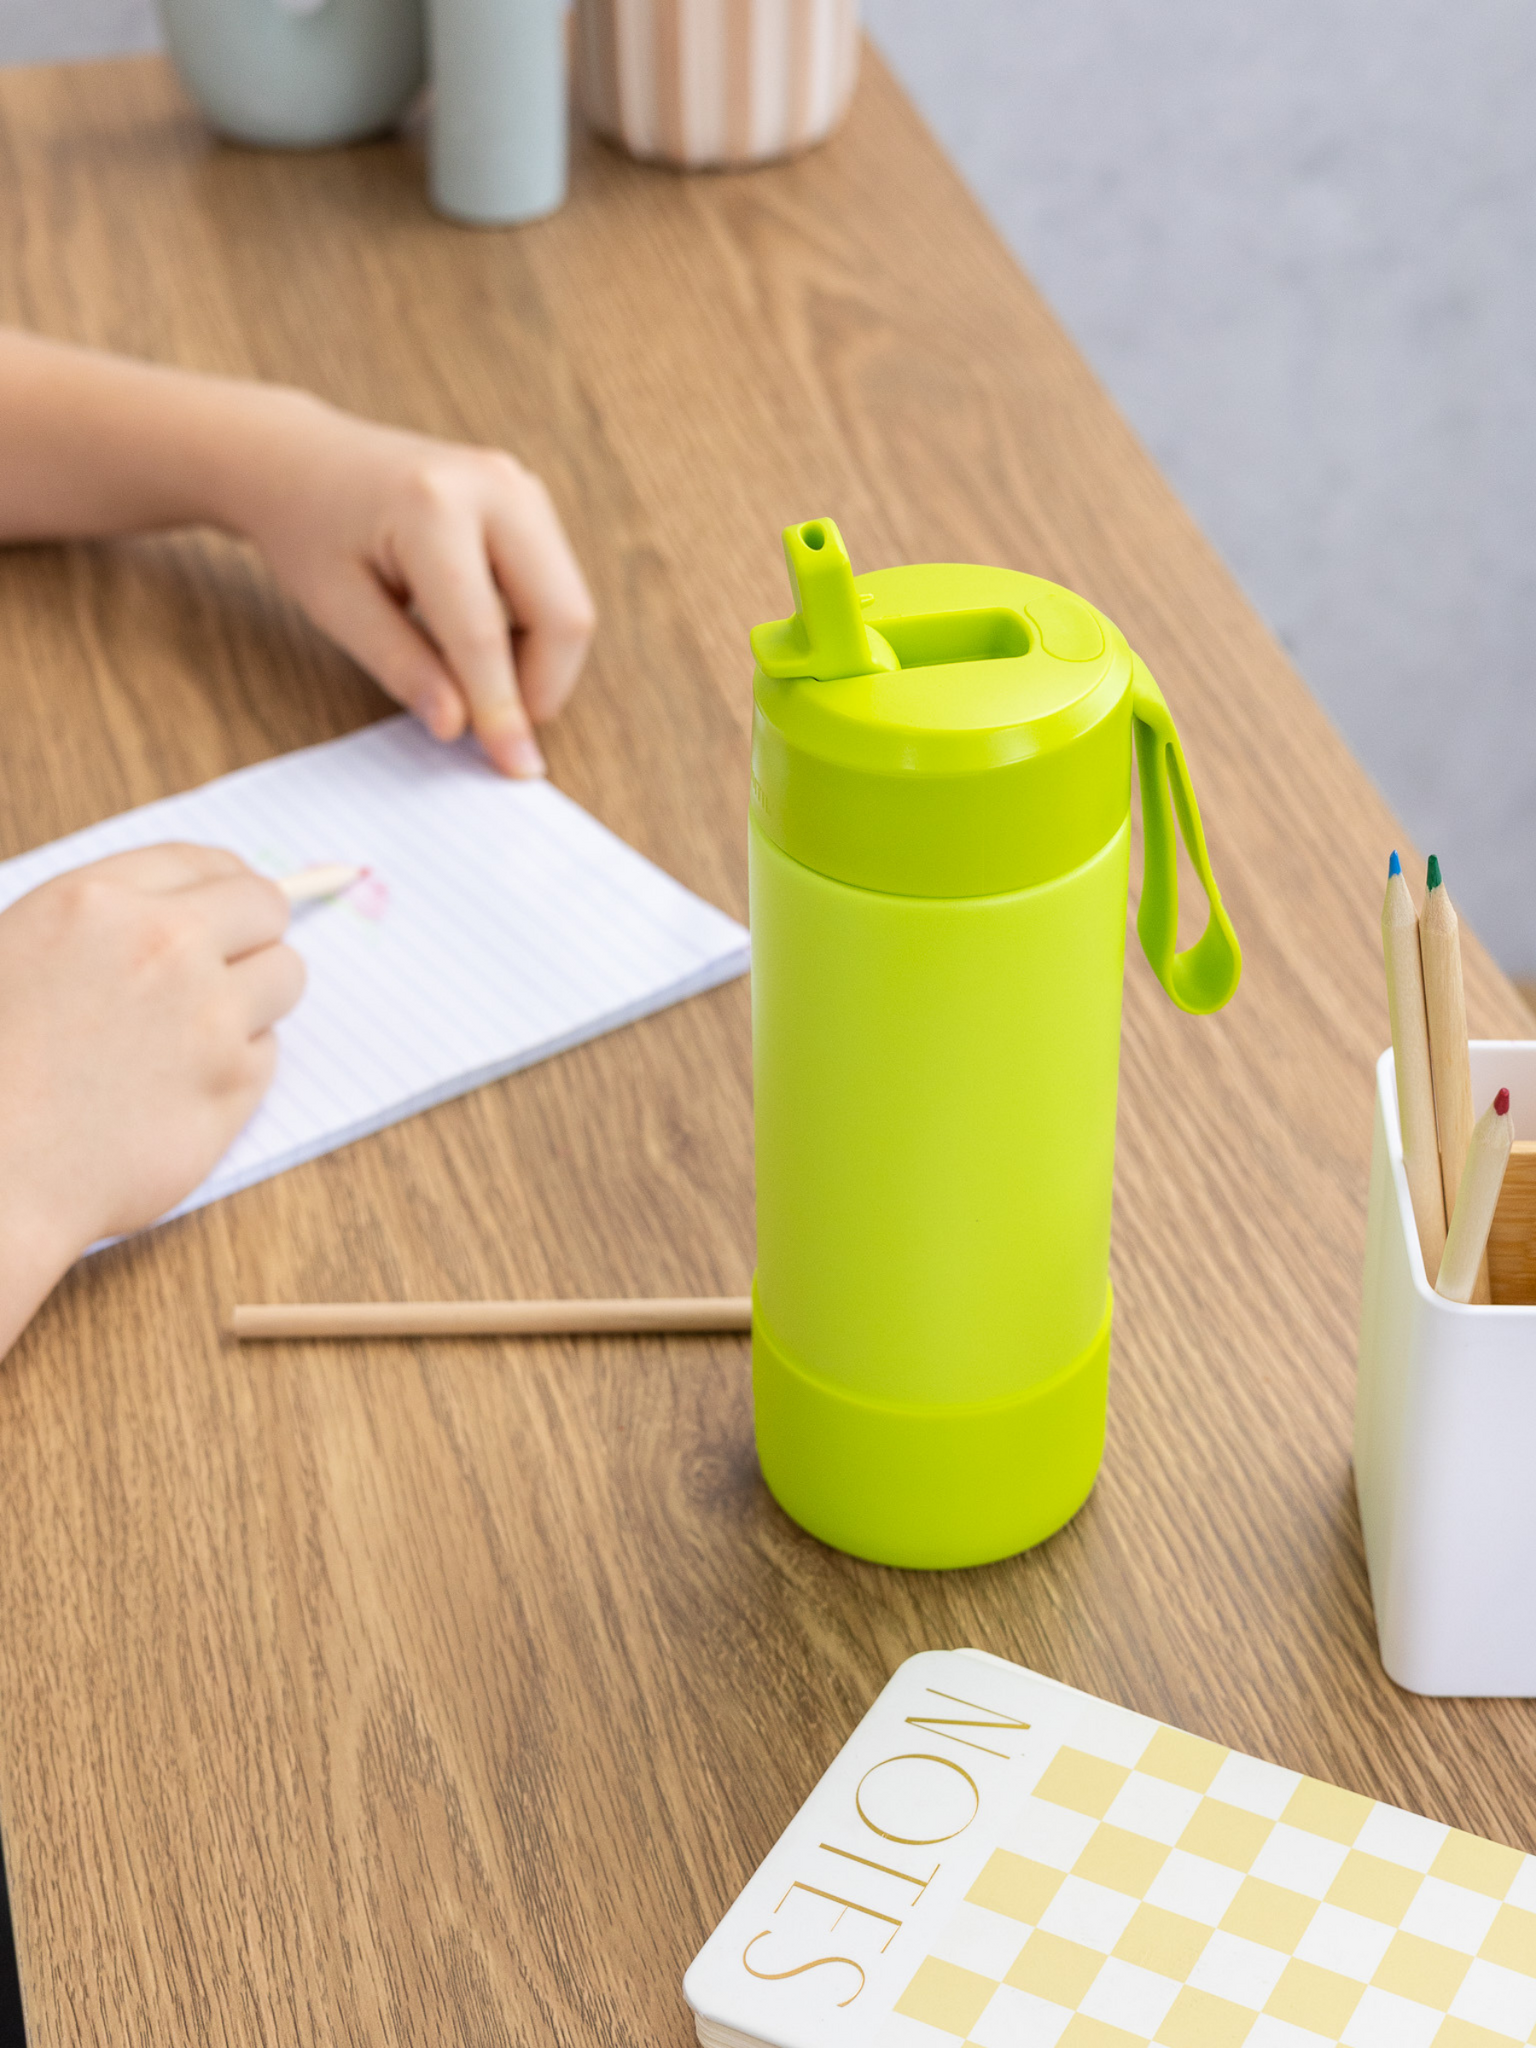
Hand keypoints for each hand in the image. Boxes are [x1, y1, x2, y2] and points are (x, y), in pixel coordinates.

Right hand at [0, 845, 303, 1351]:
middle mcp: (164, 947)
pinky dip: (238, 1064)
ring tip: (195, 1032)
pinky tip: (181, 1086)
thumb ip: (99, 921)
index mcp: (96, 904)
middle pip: (264, 908)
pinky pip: (268, 1052)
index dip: (223, 881)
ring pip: (284, 976)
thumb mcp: (16, 952)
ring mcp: (209, 1017)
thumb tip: (184, 909)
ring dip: (254, 996)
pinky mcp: (235, 1085)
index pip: (201, 862)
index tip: (230, 901)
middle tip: (230, 963)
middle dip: (253, 932)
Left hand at [231, 396, 595, 777]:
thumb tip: (459, 727)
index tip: (515, 767)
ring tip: (477, 684)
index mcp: (431, 506)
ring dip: (541, 663)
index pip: (483, 633)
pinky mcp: (530, 501)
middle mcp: (492, 486)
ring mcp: (520, 487)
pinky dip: (536, 634)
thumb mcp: (337, 608)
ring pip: (570, 603)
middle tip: (496, 730)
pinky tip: (485, 649)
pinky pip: (559, 586)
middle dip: (542, 687)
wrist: (303, 460)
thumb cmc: (310, 529)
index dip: (502, 709)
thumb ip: (402, 667)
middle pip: (562, 613)